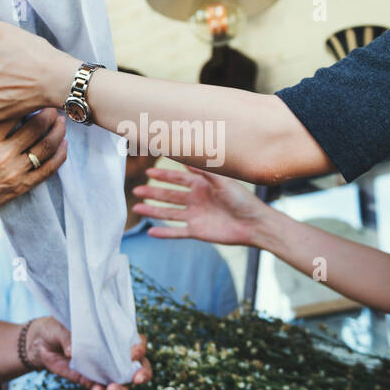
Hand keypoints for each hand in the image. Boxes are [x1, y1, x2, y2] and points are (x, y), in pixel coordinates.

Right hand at [0, 108, 66, 230]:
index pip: (14, 113)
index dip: (27, 102)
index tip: (34, 96)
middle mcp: (2, 154)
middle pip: (36, 127)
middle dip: (48, 114)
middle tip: (54, 106)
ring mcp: (14, 172)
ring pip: (46, 147)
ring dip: (57, 132)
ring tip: (61, 123)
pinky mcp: (22, 187)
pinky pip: (48, 169)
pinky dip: (59, 155)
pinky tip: (63, 145)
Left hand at [26, 318, 152, 389]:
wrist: (39, 344)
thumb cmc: (55, 327)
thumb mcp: (60, 327)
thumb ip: (68, 337)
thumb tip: (72, 352)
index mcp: (113, 335)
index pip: (135, 341)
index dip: (140, 348)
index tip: (134, 354)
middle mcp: (113, 353)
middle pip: (138, 366)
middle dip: (142, 374)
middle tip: (137, 379)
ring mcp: (104, 370)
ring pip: (122, 383)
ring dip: (121, 389)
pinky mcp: (90, 381)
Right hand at [131, 166, 267, 245]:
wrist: (254, 224)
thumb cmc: (242, 199)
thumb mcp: (222, 181)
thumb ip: (204, 170)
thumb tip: (187, 156)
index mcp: (202, 185)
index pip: (178, 179)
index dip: (163, 176)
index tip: (148, 173)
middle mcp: (196, 200)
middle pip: (169, 196)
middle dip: (152, 193)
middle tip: (136, 190)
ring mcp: (195, 216)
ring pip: (168, 213)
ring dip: (153, 211)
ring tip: (136, 208)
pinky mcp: (197, 232)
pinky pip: (176, 232)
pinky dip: (164, 233)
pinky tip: (150, 232)